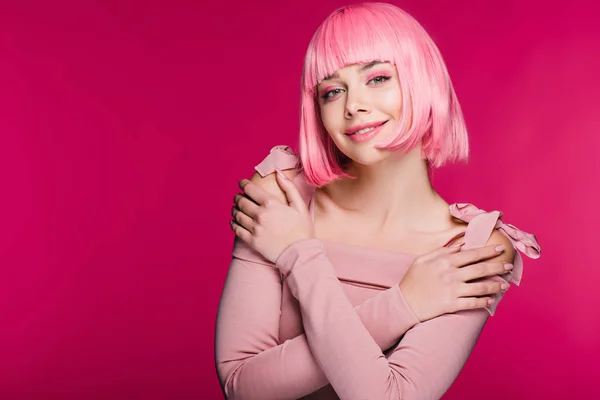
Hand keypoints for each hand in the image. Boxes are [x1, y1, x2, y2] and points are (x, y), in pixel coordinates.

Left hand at [230, 170, 314, 262]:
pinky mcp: (252, 241)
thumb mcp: (300, 206)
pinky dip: (233, 224)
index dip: (244, 184)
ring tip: (236, 208)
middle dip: (238, 196)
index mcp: (271, 204)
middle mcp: (260, 215)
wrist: (300, 254)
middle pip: (241, 201)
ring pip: (237, 214)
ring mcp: (254, 229)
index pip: (250, 189)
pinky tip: (234, 222)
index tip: (242, 183)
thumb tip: (279, 172)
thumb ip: (289, 188)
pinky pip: (236, 229)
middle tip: (238, 196)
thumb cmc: (302, 230)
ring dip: (235, 209)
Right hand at [398, 243, 512, 321]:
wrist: (403, 303)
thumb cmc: (412, 280)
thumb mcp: (423, 260)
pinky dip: (484, 301)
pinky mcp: (452, 305)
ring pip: (481, 287)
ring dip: (496, 285)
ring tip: (505, 284)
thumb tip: (461, 244)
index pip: (472, 254)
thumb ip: (442, 250)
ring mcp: (452, 290)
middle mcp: (451, 275)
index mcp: (444, 261)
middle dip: (498, 267)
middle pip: (481, 269)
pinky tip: (492, 299)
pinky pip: (473, 303)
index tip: (500, 249)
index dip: (488, 251)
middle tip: (509, 266)